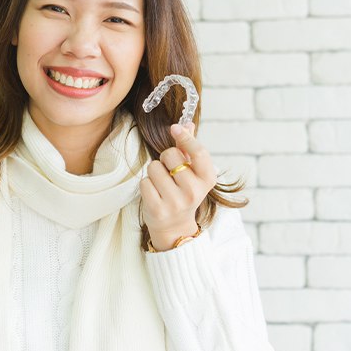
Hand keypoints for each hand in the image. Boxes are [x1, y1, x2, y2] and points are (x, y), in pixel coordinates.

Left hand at [140, 122, 216, 250]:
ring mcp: (175, 202)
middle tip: (169, 172)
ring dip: (154, 172)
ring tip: (161, 185)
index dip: (186, 137)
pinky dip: (146, 185)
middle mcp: (193, 192)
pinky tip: (154, 193)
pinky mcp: (157, 209)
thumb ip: (189, 148)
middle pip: (170, 155)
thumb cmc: (183, 193)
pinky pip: (144, 182)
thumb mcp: (192, 173)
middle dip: (165, 159)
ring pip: (154, 167)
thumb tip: (187, 123)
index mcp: (207, 180)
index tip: (174, 128)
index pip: (199, 152)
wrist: (175, 227)